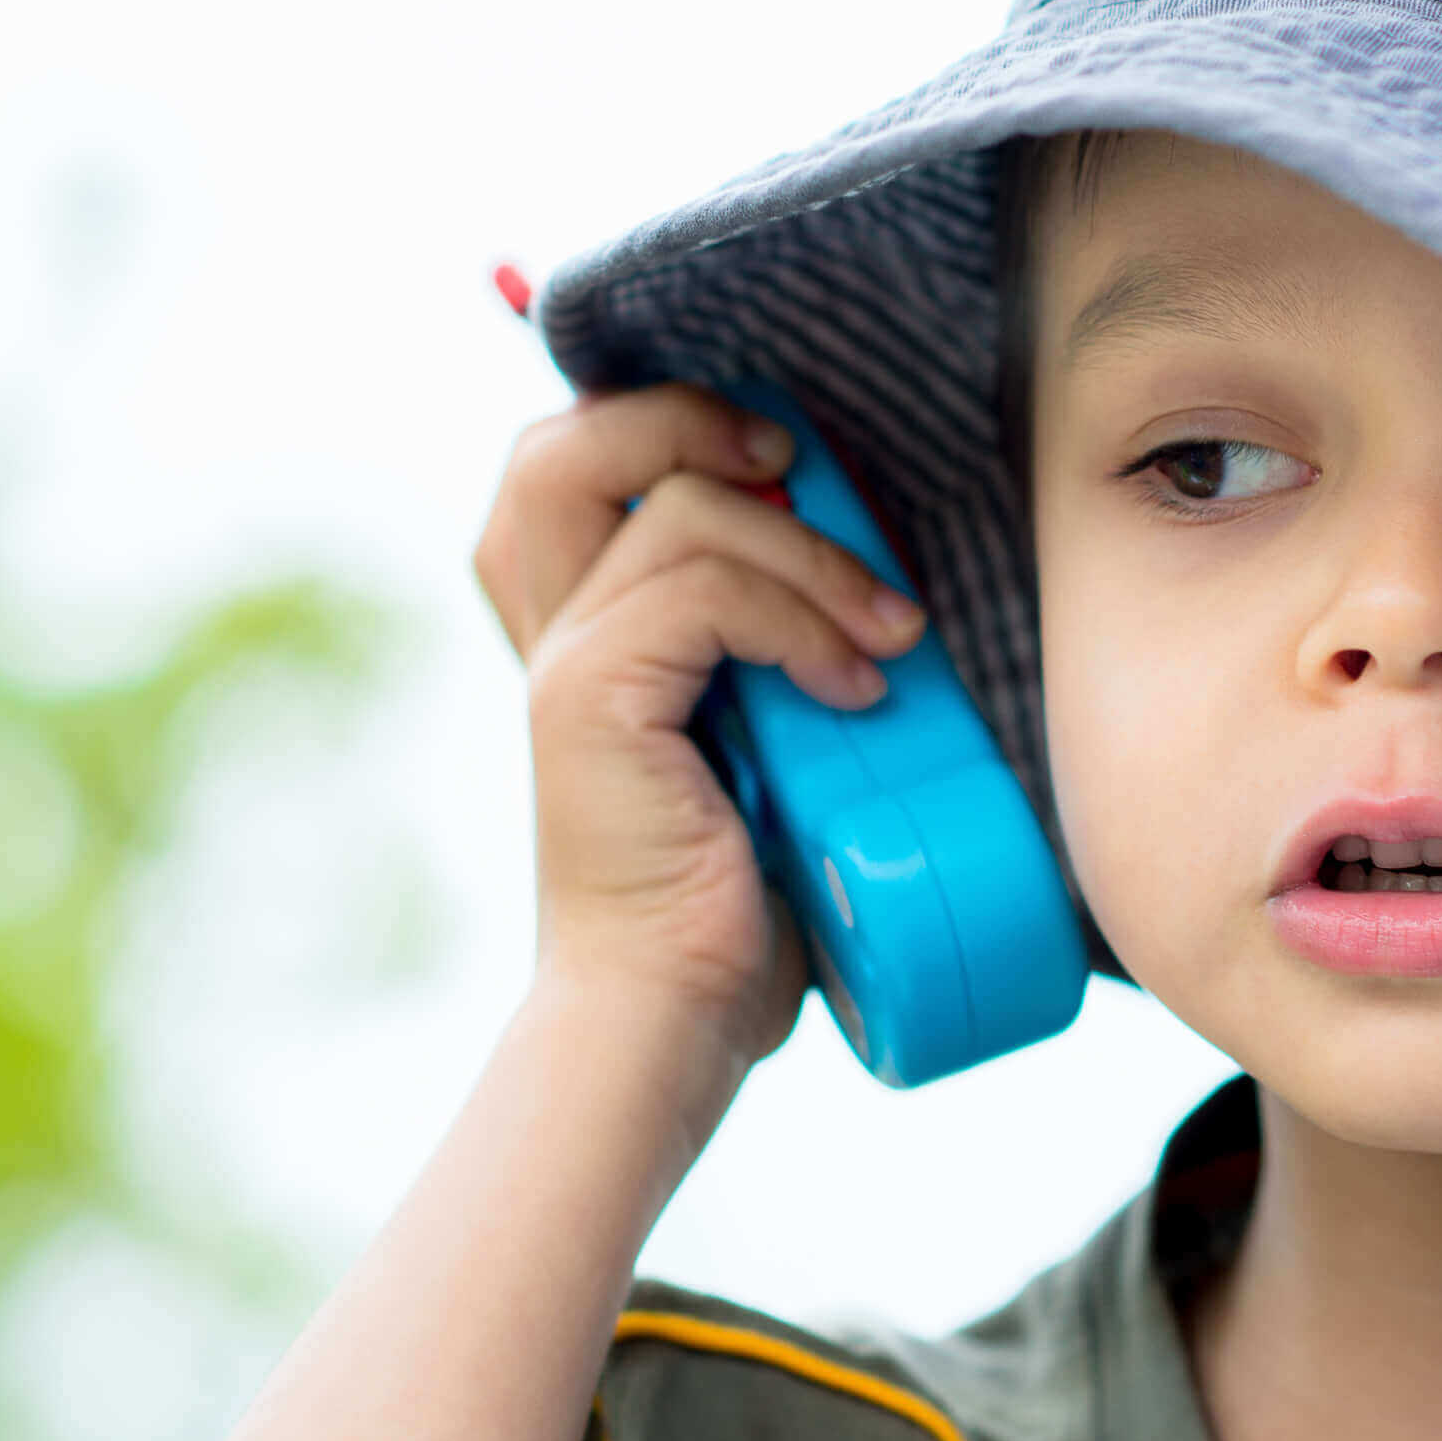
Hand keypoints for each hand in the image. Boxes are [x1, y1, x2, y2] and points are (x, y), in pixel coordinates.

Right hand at [471, 382, 925, 1075]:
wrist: (673, 1019)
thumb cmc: (738, 903)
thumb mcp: (772, 747)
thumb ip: (777, 654)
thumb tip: (888, 577)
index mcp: (582, 633)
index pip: (573, 460)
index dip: (668, 420)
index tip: (789, 462)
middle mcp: (551, 632)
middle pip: (569, 442)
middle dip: (698, 421)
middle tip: (804, 474)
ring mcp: (562, 662)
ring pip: (683, 508)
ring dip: (815, 554)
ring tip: (890, 636)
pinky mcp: (586, 700)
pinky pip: (704, 590)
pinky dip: (800, 620)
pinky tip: (856, 689)